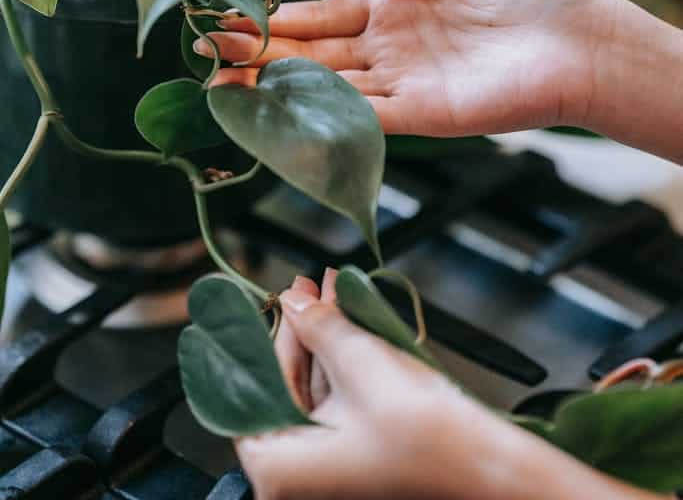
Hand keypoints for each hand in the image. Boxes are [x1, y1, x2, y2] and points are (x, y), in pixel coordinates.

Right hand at [200, 0, 605, 136]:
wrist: (586, 33)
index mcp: (398, 7)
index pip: (325, 15)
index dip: (280, 18)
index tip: (236, 18)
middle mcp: (392, 48)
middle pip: (312, 54)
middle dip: (261, 53)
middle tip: (210, 50)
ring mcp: (404, 82)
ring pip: (325, 87)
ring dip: (275, 86)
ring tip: (223, 82)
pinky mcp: (424, 113)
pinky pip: (363, 115)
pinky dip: (320, 115)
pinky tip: (278, 111)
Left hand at [236, 272, 656, 499]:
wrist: (488, 468)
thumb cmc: (423, 433)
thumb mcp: (359, 360)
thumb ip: (317, 325)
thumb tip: (293, 302)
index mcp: (279, 469)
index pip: (253, 392)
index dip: (269, 338)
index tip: (280, 300)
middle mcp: (297, 478)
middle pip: (285, 389)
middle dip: (302, 331)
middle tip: (306, 287)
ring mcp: (329, 471)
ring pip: (314, 394)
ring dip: (323, 340)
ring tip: (328, 291)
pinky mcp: (358, 460)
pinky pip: (338, 407)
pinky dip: (342, 366)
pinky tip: (347, 322)